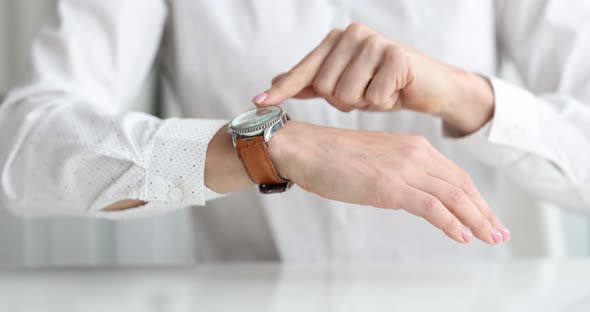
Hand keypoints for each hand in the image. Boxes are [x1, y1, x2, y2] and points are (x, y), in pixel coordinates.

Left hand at [254, 23, 494, 134]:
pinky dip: (384, 102)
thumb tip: (274, 83)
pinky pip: (373, 99)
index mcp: (336, 40)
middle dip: (345, 101)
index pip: (304, 71)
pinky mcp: (397, 56)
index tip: (259, 101)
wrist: (428, 85)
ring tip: (379, 89)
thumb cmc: (383, 84)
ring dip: (364, 103)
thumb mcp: (344, 84)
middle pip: (325, 89)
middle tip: (365, 90)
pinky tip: (395, 90)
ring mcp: (375, 42)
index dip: (283, 89)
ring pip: (347, 95)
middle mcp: (352, 35)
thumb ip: (311, 83)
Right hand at [268, 121, 509, 244]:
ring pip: (453, 196)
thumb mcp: (377, 161)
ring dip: (476, 219)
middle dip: (484, 211)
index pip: (455, 175)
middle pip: (462, 186)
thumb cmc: (332, 156)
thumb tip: (414, 196)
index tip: (487, 216)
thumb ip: (400, 173)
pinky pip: (430, 206)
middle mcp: (415, 154)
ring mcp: (403, 169)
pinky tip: (462, 236)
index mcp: (413, 146)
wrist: (305, 149)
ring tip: (491, 238)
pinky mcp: (390, 185)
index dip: (476, 198)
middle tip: (500, 232)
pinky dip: (450, 222)